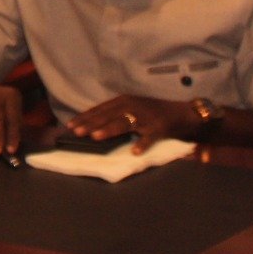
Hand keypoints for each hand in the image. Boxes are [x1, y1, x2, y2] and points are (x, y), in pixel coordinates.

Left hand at [67, 94, 198, 152]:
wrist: (182, 112)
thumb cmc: (152, 112)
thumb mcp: (131, 109)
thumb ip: (114, 114)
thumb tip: (93, 125)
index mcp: (123, 101)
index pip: (99, 109)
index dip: (85, 117)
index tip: (70, 125)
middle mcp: (132, 106)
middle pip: (108, 116)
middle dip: (91, 124)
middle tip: (76, 132)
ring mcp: (145, 116)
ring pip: (124, 123)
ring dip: (109, 130)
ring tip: (96, 137)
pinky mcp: (159, 127)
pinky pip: (150, 137)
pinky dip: (143, 144)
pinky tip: (135, 152)